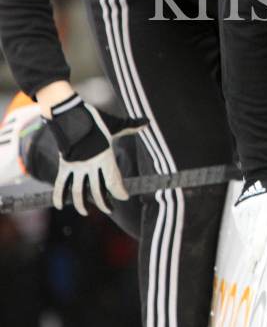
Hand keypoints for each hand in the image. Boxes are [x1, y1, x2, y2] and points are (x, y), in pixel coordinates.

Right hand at [48, 93, 147, 214]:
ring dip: (81, 204)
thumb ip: (130, 126)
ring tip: (85, 211)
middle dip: (104, 202)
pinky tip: (60, 206)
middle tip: (109, 209)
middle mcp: (91, 165)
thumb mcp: (115, 124)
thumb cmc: (95, 120)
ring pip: (79, 191)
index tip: (124, 197)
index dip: (119, 192)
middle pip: (97, 190)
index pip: (113, 181)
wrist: (71, 115)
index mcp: (105, 157)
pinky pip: (60, 184)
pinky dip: (59, 195)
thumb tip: (146, 121)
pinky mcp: (64, 166)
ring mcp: (77, 167)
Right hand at [232, 174, 266, 272]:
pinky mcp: (238, 209)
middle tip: (254, 268)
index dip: (260, 245)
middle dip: (253, 252)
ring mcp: (243, 208)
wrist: (264, 172)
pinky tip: (248, 245)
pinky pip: (242, 227)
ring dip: (249, 246)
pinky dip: (246, 236)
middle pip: (252, 234)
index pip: (262, 229)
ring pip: (246, 232)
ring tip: (251, 261)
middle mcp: (252, 208)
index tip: (258, 258)